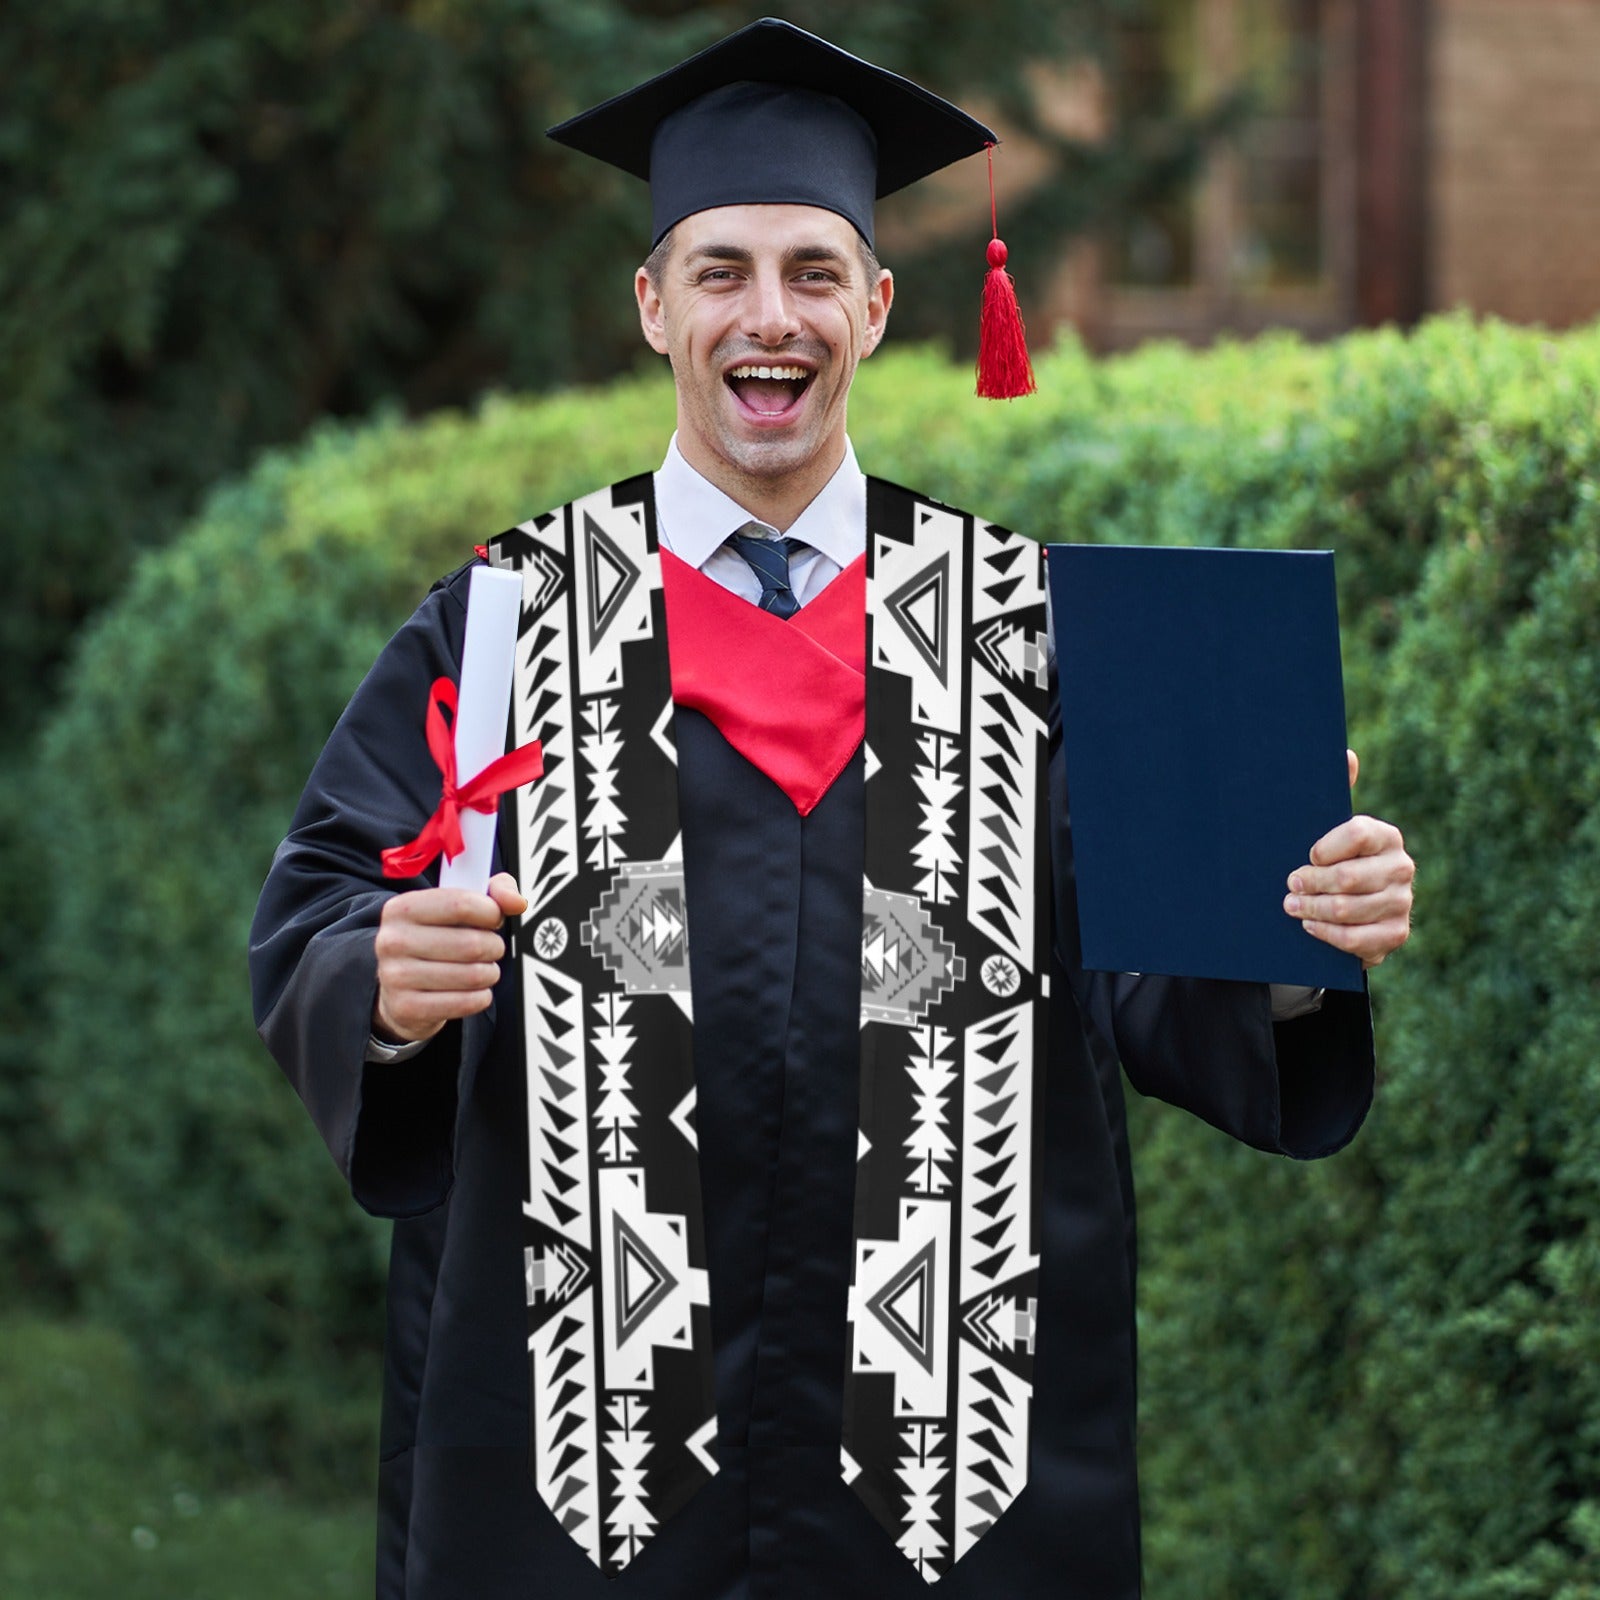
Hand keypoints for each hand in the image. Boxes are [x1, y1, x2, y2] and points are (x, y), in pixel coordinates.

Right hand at [372, 872, 527, 1043]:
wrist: (399, 988)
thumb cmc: (435, 939)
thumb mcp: (457, 906)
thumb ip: (493, 893)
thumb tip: (516, 902)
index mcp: (402, 908)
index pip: (460, 904)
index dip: (490, 912)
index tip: (494, 918)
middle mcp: (392, 940)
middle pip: (471, 943)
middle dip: (493, 947)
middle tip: (491, 948)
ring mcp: (396, 976)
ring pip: (472, 975)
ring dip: (489, 973)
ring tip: (483, 969)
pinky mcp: (406, 1008)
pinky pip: (465, 1003)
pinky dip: (480, 997)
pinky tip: (473, 990)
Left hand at [1283, 750, 1413, 968]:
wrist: (1350, 909)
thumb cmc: (1332, 860)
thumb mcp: (1329, 828)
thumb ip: (1336, 792)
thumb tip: (1346, 754)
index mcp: (1386, 836)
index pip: (1356, 833)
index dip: (1324, 847)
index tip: (1306, 855)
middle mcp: (1401, 867)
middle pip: (1348, 877)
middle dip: (1310, 883)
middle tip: (1289, 884)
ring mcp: (1401, 903)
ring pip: (1348, 909)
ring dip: (1312, 909)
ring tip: (1291, 906)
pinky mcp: (1395, 934)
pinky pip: (1356, 939)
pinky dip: (1327, 933)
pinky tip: (1310, 926)